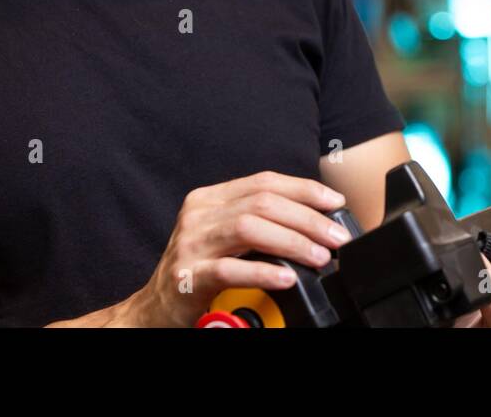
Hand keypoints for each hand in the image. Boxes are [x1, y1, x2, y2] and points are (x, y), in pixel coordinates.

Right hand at [119, 171, 352, 326]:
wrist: (154, 308)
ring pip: (248, 229)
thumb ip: (257, 221)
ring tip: (319, 257)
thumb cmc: (197, 270)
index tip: (334, 202)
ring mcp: (190, 244)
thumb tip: (314, 219)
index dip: (303, 189)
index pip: (263, 182)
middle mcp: (198, 215)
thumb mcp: (223, 236)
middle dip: (306, 218)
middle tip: (336, 237)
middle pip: (261, 203)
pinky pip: (230, 269)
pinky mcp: (187, 277)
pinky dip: (263, 272)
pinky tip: (287, 277)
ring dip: (292, 241)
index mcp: (209, 199)